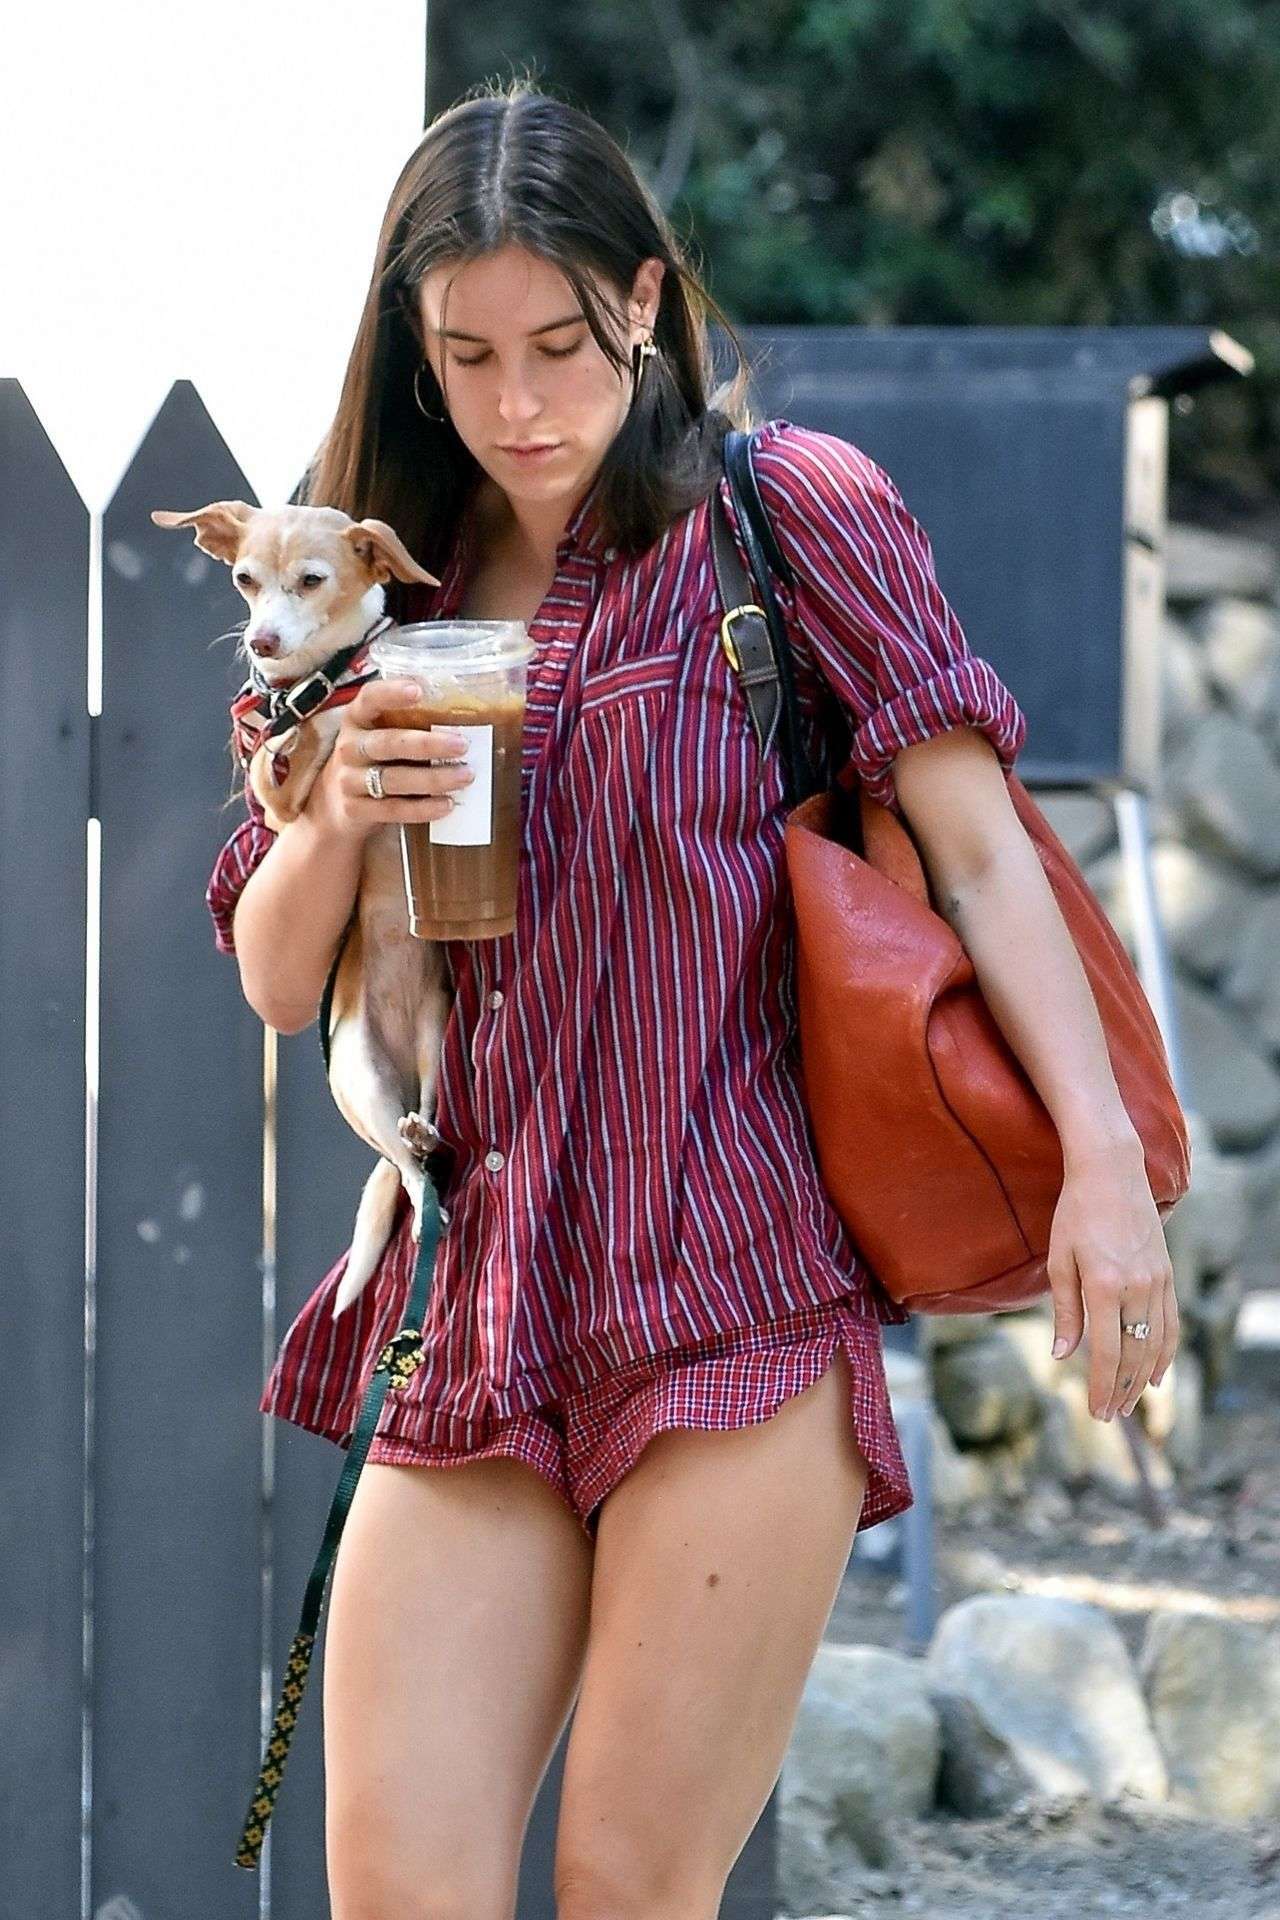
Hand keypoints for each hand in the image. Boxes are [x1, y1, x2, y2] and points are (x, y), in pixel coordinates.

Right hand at [311, 677, 475, 839]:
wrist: (338, 805)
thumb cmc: (376, 760)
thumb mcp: (385, 734)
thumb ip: (414, 723)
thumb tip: (472, 712)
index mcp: (357, 719)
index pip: (369, 699)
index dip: (391, 693)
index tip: (418, 690)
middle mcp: (349, 747)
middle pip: (387, 743)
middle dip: (427, 744)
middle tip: (462, 745)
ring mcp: (349, 780)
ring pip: (392, 779)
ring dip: (432, 778)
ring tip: (464, 776)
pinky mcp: (356, 810)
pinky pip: (392, 809)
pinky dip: (421, 808)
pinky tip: (446, 804)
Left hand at [1045, 1140, 1179, 1420]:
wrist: (1111, 1173)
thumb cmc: (1075, 1213)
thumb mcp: (1059, 1260)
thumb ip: (1063, 1311)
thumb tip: (1062, 1355)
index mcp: (1103, 1285)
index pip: (1106, 1352)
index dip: (1102, 1386)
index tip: (1097, 1413)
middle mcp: (1136, 1287)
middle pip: (1133, 1354)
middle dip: (1121, 1389)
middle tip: (1111, 1415)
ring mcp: (1157, 1281)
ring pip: (1155, 1343)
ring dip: (1142, 1378)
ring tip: (1130, 1402)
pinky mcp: (1167, 1274)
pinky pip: (1170, 1323)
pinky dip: (1165, 1352)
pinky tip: (1155, 1373)